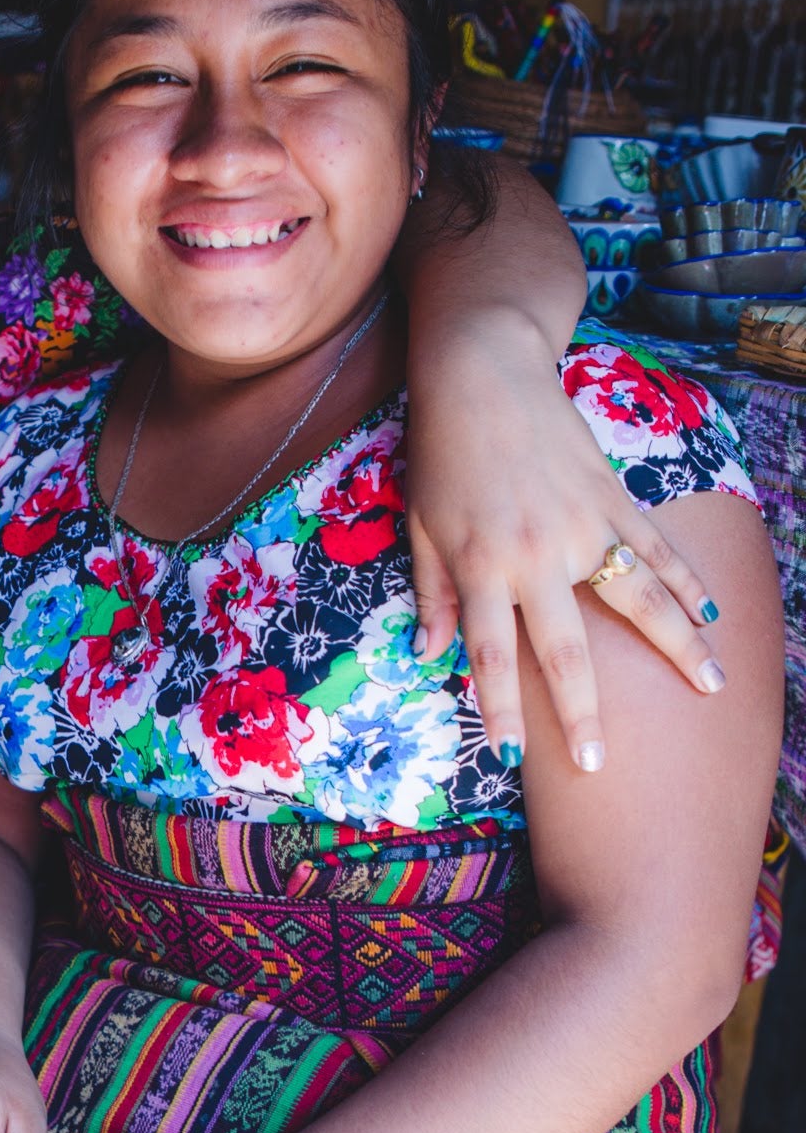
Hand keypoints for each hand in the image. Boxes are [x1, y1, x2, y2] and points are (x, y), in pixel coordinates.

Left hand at [408, 335, 723, 771]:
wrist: (484, 372)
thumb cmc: (442, 451)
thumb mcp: (421, 524)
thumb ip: (431, 592)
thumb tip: (429, 652)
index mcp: (481, 568)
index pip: (491, 655)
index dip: (499, 709)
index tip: (509, 757)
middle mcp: (535, 556)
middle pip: (565, 650)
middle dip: (582, 711)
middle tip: (598, 761)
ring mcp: (582, 526)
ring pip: (637, 598)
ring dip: (675, 647)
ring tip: (710, 687)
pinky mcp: (612, 497)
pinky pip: (657, 546)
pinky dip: (686, 580)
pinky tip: (710, 614)